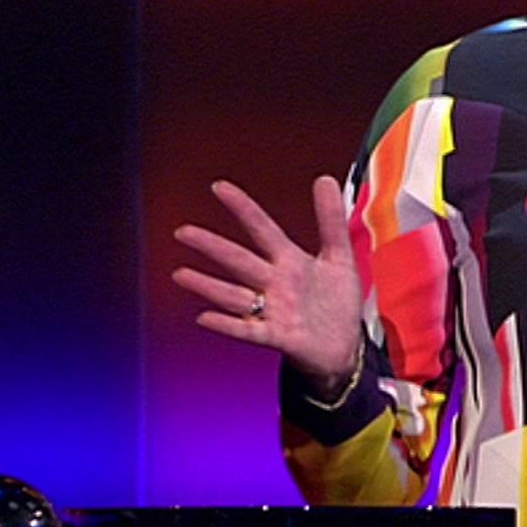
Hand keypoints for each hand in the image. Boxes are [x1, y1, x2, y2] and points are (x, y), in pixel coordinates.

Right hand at [172, 176, 363, 392]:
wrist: (345, 347)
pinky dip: (229, 324)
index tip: (220, 187)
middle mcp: (276, 284)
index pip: (262, 229)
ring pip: (236, 295)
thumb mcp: (340, 256)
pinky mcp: (279, 337)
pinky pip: (250, 330)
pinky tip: (206, 317)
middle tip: (183, 232)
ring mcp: (274, 311)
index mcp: (290, 261)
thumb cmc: (336, 303)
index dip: (243, 208)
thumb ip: (331, 219)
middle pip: (240, 261)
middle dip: (212, 246)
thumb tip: (325, 179)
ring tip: (182, 275)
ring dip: (209, 286)